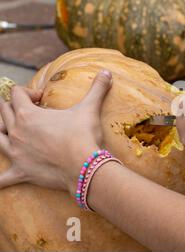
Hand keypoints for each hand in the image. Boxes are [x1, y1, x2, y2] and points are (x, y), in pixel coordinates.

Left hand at [0, 71, 111, 194]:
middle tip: (32, 111)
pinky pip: (1, 179)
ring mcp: (16, 153)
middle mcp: (16, 132)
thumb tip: (106, 72)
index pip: (16, 94)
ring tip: (11, 130)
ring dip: (1, 131)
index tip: (43, 97)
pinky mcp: (20, 171)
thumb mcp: (89, 109)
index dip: (29, 92)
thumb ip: (97, 88)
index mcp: (28, 115)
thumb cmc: (83, 136)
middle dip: (14, 107)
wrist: (84, 167)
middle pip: (3, 112)